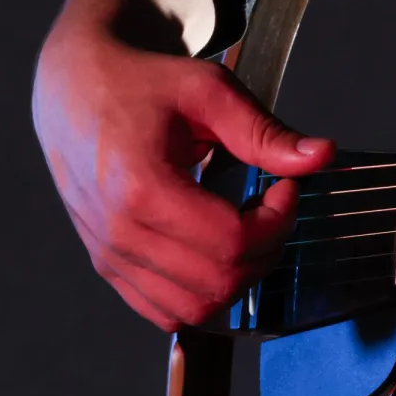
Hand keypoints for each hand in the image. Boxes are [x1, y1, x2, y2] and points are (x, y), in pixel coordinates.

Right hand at [32, 24, 334, 331]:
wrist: (73, 87)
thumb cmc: (139, 84)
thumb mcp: (209, 91)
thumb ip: (265, 132)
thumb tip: (322, 155)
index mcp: (141, 188)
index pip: (233, 242)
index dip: (278, 221)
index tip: (285, 187)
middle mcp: (119, 233)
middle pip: (221, 281)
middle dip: (267, 249)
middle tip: (272, 208)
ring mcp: (109, 255)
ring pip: (197, 308)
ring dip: (240, 275)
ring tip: (246, 226)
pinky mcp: (107, 266)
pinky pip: (167, 311)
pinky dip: (206, 292)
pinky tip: (218, 249)